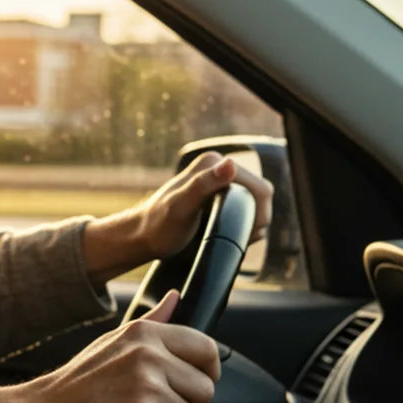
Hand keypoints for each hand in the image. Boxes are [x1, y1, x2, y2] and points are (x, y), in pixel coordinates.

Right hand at [0, 290, 218, 402]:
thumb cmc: (78, 382)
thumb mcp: (113, 341)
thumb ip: (152, 321)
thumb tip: (176, 297)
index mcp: (145, 333)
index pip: (206, 348)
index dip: (208, 373)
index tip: (194, 386)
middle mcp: (148, 355)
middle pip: (205, 390)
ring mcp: (145, 385)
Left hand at [82, 152, 274, 283]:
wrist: (142, 236)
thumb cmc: (159, 226)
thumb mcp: (181, 207)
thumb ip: (204, 184)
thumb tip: (230, 163)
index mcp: (212, 163)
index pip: (258, 187)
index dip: (260, 213)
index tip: (247, 234)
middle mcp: (217, 166)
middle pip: (260, 194)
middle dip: (257, 218)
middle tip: (240, 239)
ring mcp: (219, 180)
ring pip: (256, 202)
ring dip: (253, 223)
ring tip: (234, 238)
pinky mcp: (220, 193)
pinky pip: (247, 206)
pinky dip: (246, 222)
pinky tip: (232, 234)